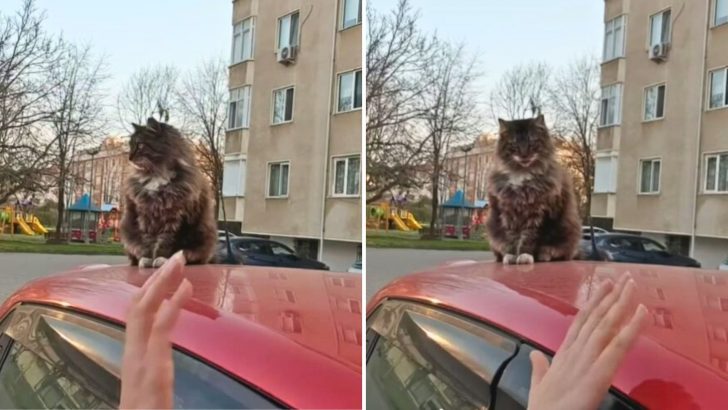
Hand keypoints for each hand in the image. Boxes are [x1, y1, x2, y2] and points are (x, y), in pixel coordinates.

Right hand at [120, 251, 191, 408]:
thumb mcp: (152, 394)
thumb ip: (156, 374)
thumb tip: (164, 361)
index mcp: (134, 361)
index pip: (137, 318)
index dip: (149, 291)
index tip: (166, 274)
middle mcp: (133, 357)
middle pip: (138, 307)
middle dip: (155, 279)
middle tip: (174, 257)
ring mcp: (140, 363)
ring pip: (144, 311)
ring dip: (162, 282)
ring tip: (178, 263)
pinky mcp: (152, 372)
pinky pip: (160, 330)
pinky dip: (172, 305)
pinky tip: (184, 288)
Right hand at [528, 273, 647, 409]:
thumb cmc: (544, 408)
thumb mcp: (539, 384)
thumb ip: (539, 367)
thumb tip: (535, 355)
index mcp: (564, 354)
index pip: (581, 321)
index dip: (593, 302)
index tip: (604, 286)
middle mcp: (576, 351)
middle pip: (596, 317)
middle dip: (610, 296)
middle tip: (623, 276)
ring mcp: (588, 359)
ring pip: (607, 324)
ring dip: (620, 302)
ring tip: (631, 283)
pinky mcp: (600, 372)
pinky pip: (620, 345)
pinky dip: (632, 326)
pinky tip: (642, 310)